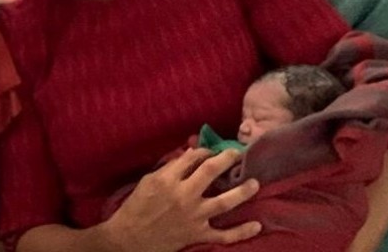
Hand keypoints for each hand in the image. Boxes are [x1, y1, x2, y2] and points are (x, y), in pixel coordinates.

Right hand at [100, 149, 260, 251]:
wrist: (130, 238)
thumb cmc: (136, 207)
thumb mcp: (148, 181)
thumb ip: (170, 168)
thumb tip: (189, 155)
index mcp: (168, 179)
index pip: (192, 158)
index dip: (204, 151)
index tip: (211, 150)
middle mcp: (184, 195)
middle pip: (210, 172)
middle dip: (226, 159)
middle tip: (237, 153)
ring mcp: (193, 216)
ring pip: (224, 202)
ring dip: (242, 192)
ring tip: (255, 182)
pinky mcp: (198, 235)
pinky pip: (224, 235)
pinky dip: (242, 232)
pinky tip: (257, 225)